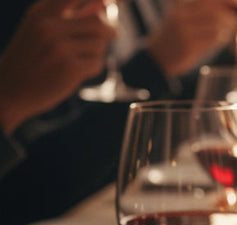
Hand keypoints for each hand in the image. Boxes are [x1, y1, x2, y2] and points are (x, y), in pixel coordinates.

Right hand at [0, 0, 113, 133]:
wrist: (10, 89)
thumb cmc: (30, 58)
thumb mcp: (41, 28)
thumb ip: (69, 15)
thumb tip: (105, 4)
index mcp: (42, 11)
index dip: (102, 2)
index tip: (110, 5)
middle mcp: (49, 26)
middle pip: (98, 22)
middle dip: (107, 33)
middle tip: (106, 39)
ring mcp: (60, 47)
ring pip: (100, 44)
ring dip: (95, 53)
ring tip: (77, 60)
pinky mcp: (70, 68)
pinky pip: (97, 63)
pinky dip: (91, 69)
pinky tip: (74, 72)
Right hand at [146, 0, 236, 77]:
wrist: (157, 57)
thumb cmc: (175, 37)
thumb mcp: (181, 17)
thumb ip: (200, 11)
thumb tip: (228, 9)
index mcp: (180, 5)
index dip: (225, 0)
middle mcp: (181, 15)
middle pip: (214, 11)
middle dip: (229, 16)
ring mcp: (184, 31)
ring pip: (215, 25)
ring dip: (227, 28)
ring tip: (230, 30)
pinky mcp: (189, 46)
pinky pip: (212, 39)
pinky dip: (221, 38)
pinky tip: (222, 39)